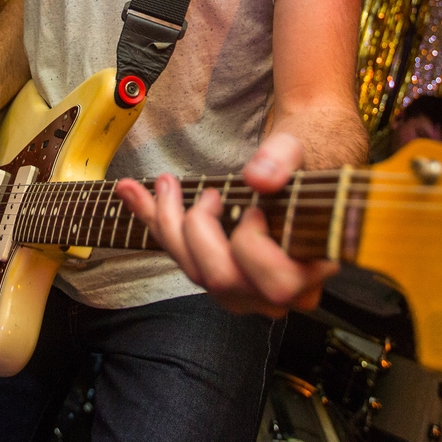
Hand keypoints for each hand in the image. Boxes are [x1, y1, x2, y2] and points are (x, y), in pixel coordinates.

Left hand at [114, 132, 337, 317]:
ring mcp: (244, 289)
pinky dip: (155, 221)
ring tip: (163, 182)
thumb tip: (260, 179)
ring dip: (167, 223)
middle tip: (208, 193)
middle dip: (199, 231)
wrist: (300, 161)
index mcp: (311, 268)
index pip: (277, 282)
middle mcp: (277, 292)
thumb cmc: (307, 159)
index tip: (252, 209)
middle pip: (222, 280)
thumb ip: (283, 160)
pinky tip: (130, 192)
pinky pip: (181, 256)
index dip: (253, 248)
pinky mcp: (218, 274)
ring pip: (193, 272)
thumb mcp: (298, 150)